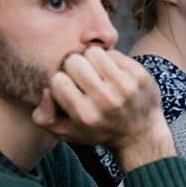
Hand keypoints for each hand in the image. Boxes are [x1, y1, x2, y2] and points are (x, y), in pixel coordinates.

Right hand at [32, 47, 175, 170]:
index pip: (57, 80)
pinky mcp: (138, 74)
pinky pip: (112, 53)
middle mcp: (105, 100)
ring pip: (92, 52)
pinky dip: (108, 61)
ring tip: (96, 74)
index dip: (60, 83)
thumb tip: (47, 91)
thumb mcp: (67, 133)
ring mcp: (124, 85)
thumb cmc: (98, 130)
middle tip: (82, 79)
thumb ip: (43, 117)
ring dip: (91, 61)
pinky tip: (111, 74)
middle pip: (73, 61)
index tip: (70, 90)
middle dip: (74, 68)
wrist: (141, 134)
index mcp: (85, 115)